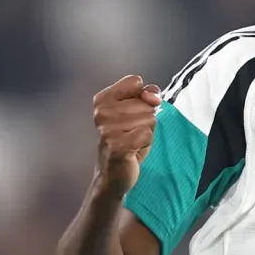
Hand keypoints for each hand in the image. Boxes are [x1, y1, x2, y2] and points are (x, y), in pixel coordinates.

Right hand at [92, 75, 162, 195]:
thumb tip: (153, 96)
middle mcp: (101, 112)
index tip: (133, 112)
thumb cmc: (128, 139)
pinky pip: (147, 133)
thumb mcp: (139, 111)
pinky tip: (134, 149)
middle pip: (146, 103)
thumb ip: (148, 95)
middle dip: (146, 119)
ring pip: (149, 118)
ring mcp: (108, 129)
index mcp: (103, 99)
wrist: (114, 173)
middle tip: (132, 132)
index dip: (143, 97)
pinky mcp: (117, 145)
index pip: (135, 81)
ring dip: (146, 132)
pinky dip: (146, 142)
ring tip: (132, 141)